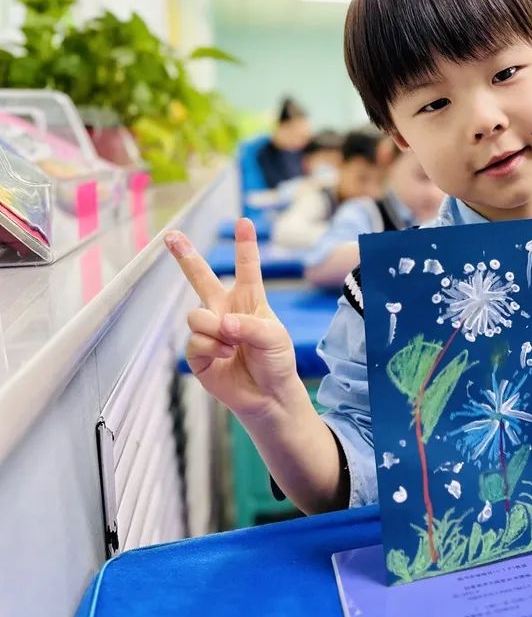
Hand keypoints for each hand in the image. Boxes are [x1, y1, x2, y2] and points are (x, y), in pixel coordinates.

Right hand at [164, 219, 302, 422]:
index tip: (244, 221)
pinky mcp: (197, 353)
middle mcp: (225, 310)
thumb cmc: (276, 361)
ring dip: (215, 330)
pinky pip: (194, 341)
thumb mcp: (274, 338)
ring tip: (232, 345)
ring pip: (196, 315)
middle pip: (201, 278)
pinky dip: (211, 349)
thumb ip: (248, 325)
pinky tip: (224, 357)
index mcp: (249, 300)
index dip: (245, 245)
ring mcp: (209, 330)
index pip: (247, 268)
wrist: (268, 395)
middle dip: (185, 256)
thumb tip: (220, 323)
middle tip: (171, 235)